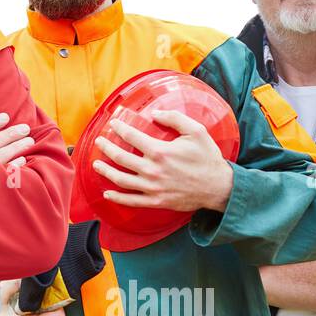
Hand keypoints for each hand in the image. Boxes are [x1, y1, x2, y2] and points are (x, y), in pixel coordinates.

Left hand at [93, 110, 234, 212]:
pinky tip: (106, 194)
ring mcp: (152, 187)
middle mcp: (152, 170)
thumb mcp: (196, 131)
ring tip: (96, 164)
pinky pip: (131, 201)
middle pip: (120, 157)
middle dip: (106, 148)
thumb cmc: (208, 158)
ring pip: (121, 180)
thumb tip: (154, 114)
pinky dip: (117, 198)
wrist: (219, 187)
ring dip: (105, 171)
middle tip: (99, 141)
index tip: (113, 124)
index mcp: (160, 151)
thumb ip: (174, 118)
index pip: (131, 137)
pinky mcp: (156, 201)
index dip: (119, 128)